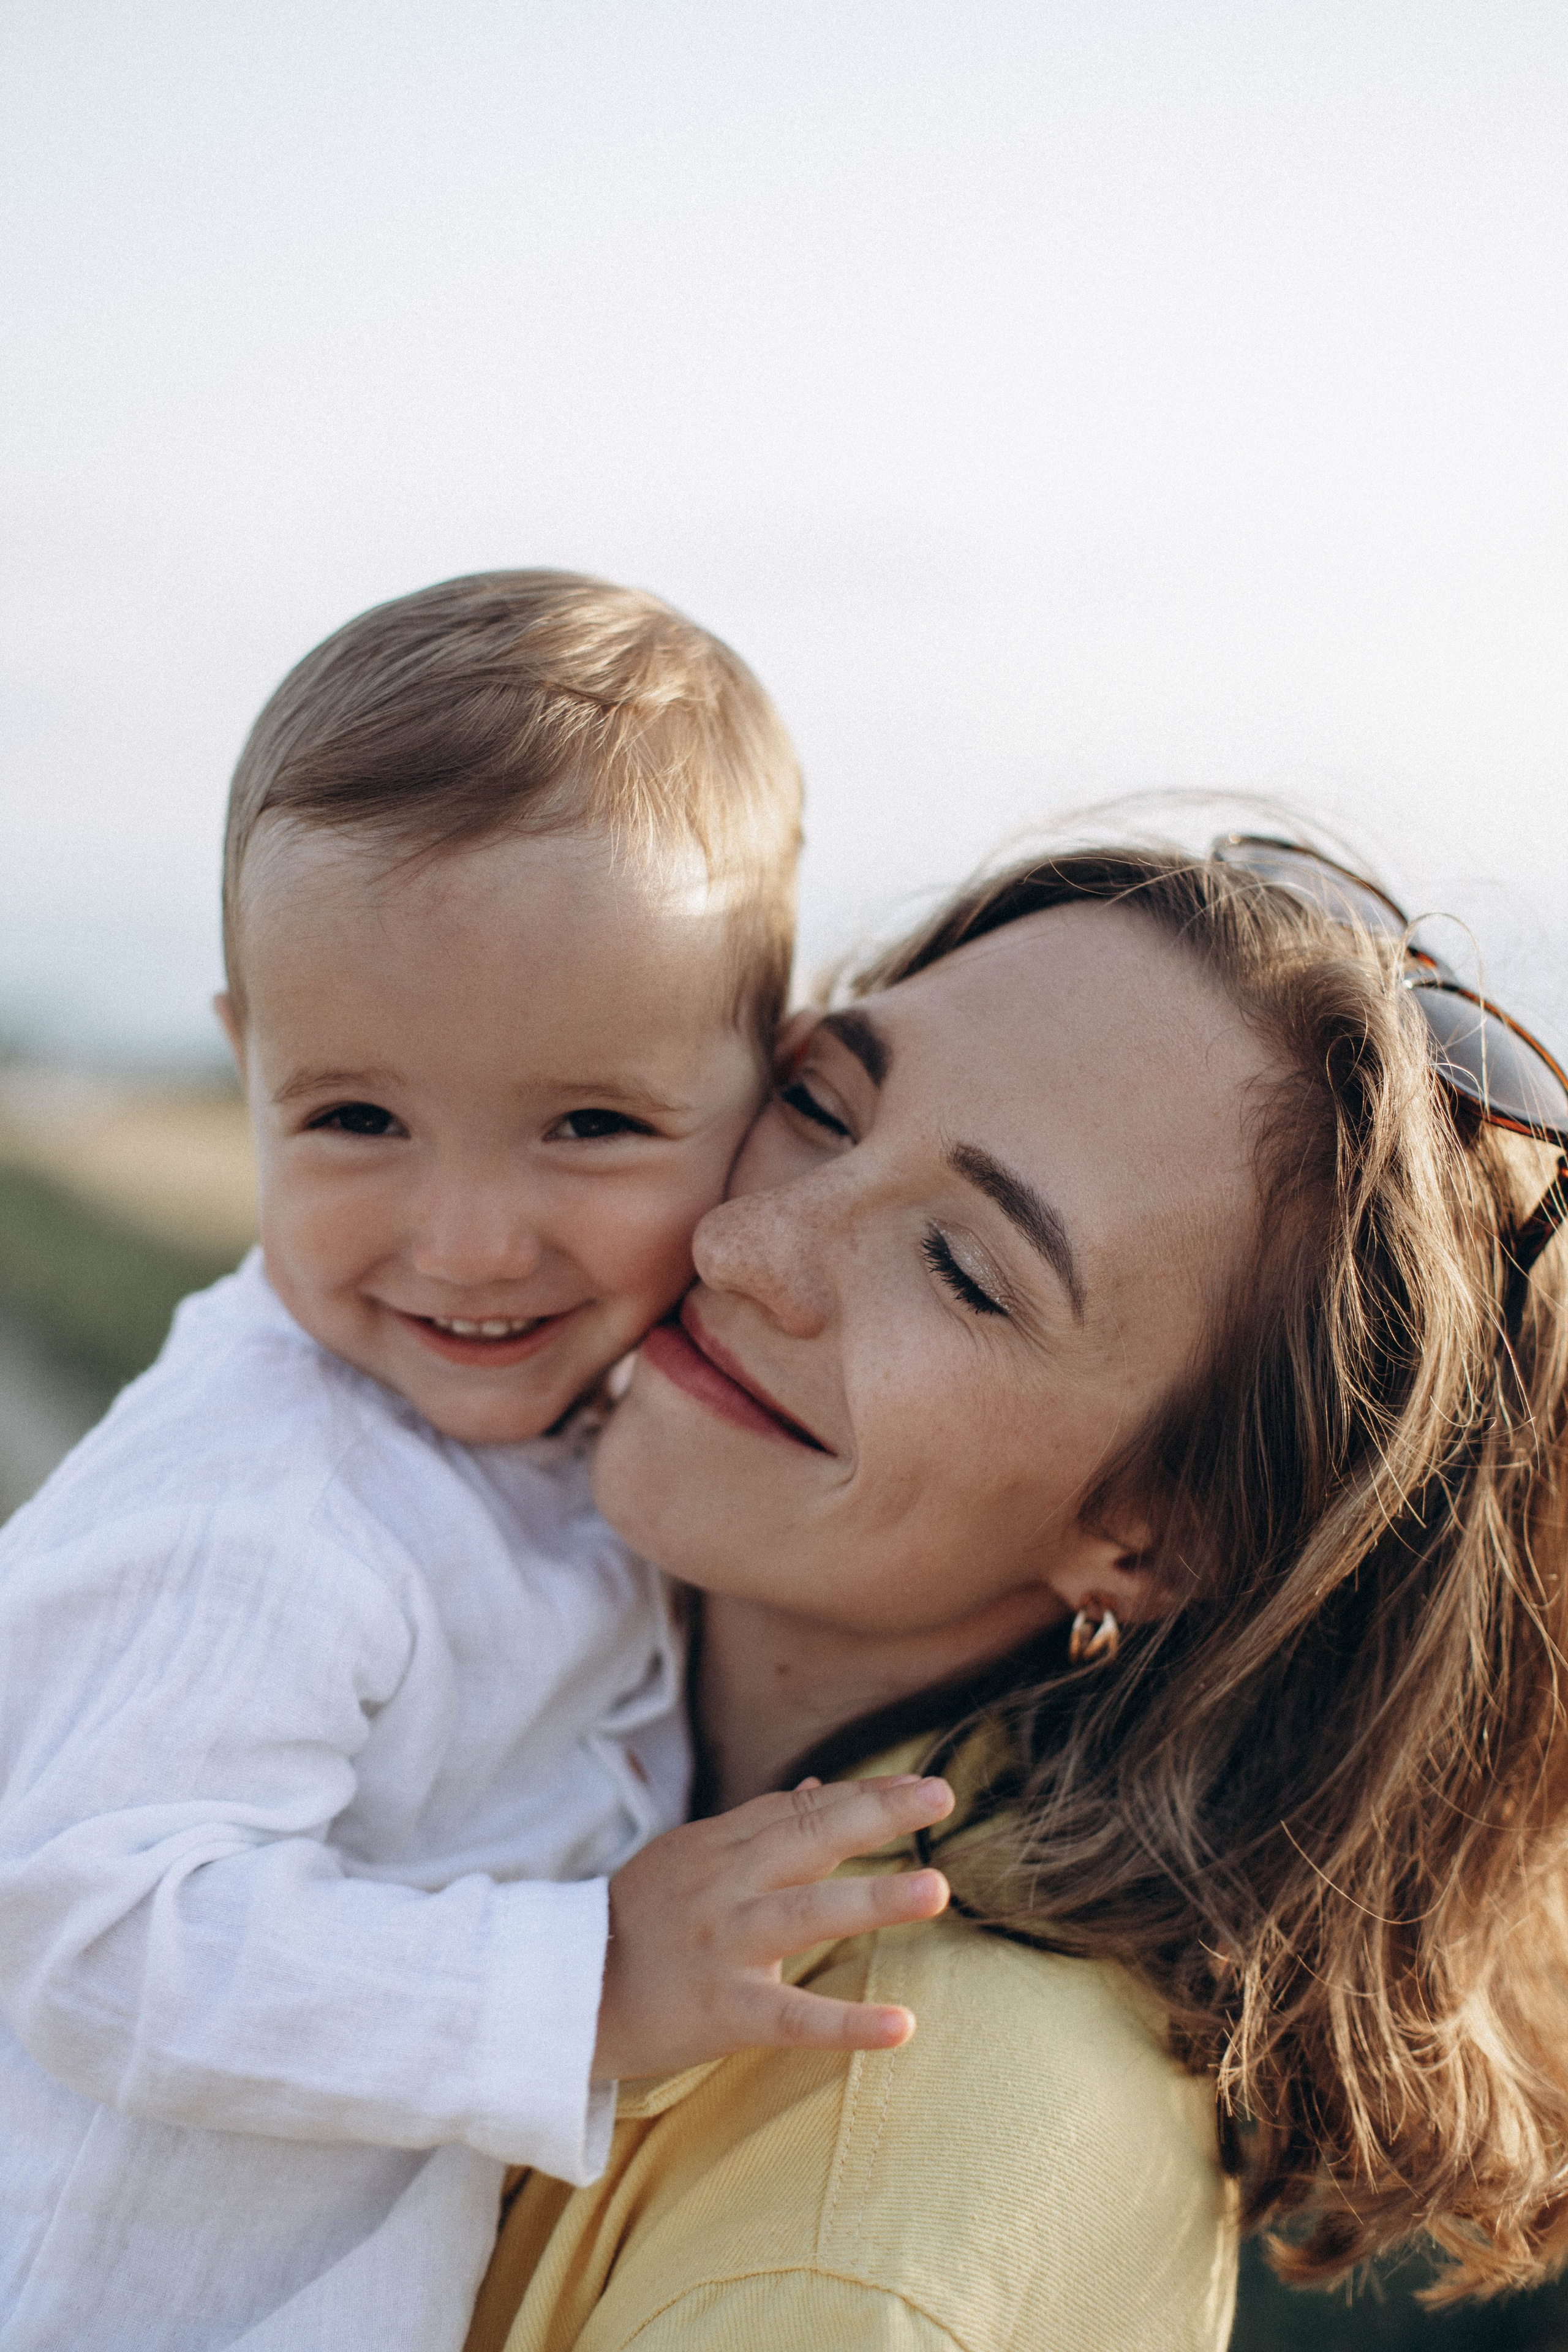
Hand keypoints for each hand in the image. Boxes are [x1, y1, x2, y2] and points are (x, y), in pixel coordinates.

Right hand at [592, 1774, 954, 2081]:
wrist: (562, 1993)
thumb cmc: (638, 1923)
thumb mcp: (691, 1859)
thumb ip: (758, 1826)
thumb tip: (820, 1787)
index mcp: (718, 1848)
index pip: (803, 1810)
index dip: (865, 1794)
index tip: (921, 1785)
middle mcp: (724, 1886)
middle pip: (809, 1839)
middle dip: (877, 1813)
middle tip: (941, 1795)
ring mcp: (723, 1947)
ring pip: (806, 1913)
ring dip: (874, 1899)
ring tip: (937, 1889)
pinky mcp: (721, 2011)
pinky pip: (791, 2016)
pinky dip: (846, 2023)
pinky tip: (902, 2026)